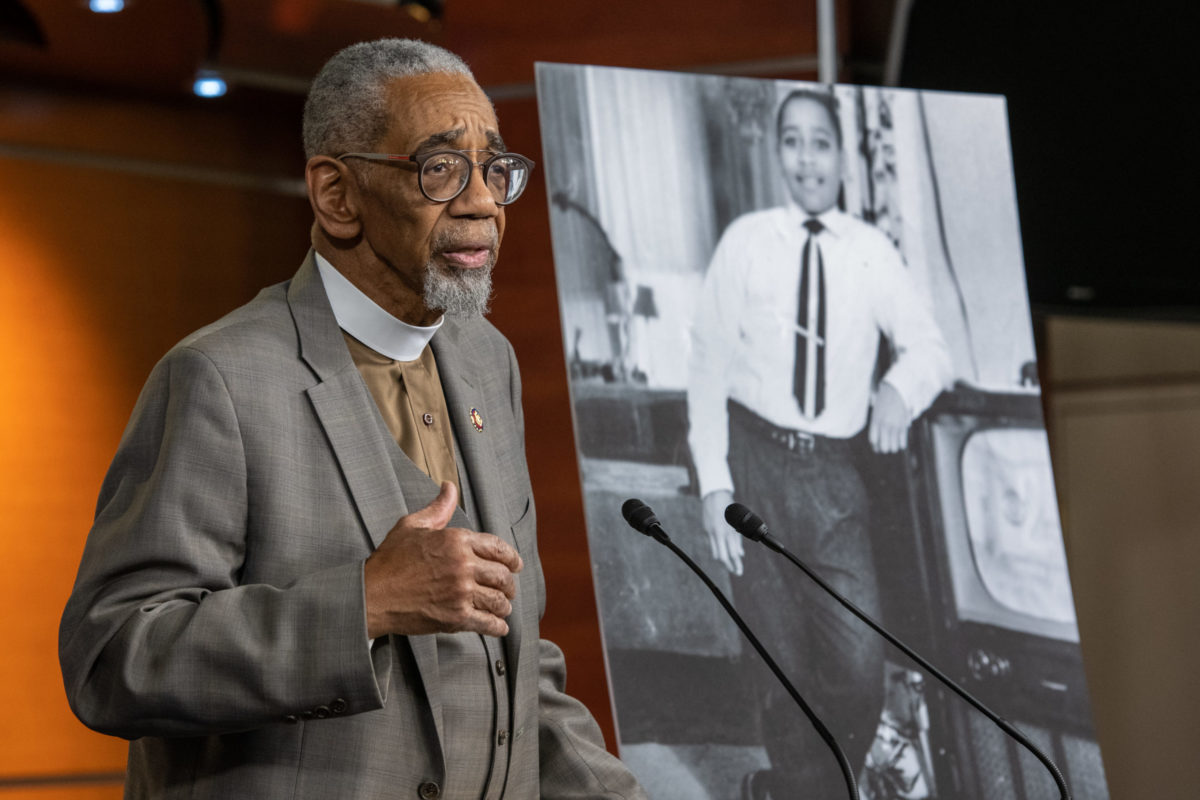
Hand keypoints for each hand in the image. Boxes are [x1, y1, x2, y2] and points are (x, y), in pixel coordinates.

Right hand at [364, 482, 523, 638]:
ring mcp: (461, 593)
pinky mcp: (456, 618)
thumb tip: (449, 488)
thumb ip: (438, 508)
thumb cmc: (389, 560)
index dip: (512, 558)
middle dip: (509, 584)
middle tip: (509, 589)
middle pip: (503, 575)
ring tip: (503, 607)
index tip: (516, 565)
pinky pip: (488, 623)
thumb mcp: (412, 526)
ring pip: (498, 600)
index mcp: (457, 540)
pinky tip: (499, 626)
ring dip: (505, 605)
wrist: (371, 595)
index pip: (498, 548)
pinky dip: (497, 626)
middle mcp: (463, 565)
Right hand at [702, 490, 742, 575]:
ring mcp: (711, 532)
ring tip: (729, 564)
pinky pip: (712, 545)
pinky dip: (717, 550)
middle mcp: (720, 533)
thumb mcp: (737, 522)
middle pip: (723, 557)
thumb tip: (740, 554)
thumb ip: (738, 539)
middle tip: (736, 572)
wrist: (715, 495)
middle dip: (729, 566)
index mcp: (729, 531)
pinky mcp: (706, 530)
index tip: (739, 571)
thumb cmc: (730, 508)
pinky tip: (722, 552)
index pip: (733, 553)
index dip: (737, 564)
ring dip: (723, 560)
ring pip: (716, 553)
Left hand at [869, 382, 911, 453]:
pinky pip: (903, 441)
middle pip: (884, 447)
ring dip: (893, 448)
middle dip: (884, 449)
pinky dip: (901, 444)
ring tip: (893, 444)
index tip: (877, 446)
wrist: (896, 390)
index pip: (873, 440)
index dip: (875, 446)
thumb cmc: (884, 401)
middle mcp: (884, 425)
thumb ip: (876, 426)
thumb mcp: (876, 412)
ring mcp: (895, 426)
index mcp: (875, 421)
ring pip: (894, 447)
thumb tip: (877, 442)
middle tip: (885, 445)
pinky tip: (900, 443)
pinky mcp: (904, 425)